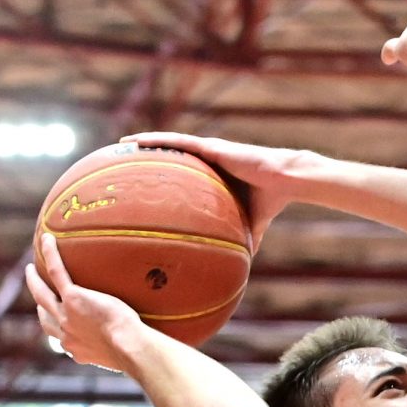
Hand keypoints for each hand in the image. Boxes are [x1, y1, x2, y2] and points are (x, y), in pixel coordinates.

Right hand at [25, 234, 145, 370]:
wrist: (129, 347)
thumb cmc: (135, 352)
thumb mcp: (123, 354)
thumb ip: (120, 346)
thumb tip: (138, 343)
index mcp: (77, 349)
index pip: (60, 338)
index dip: (56, 327)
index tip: (58, 320)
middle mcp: (66, 335)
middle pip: (45, 317)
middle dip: (39, 305)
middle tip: (38, 291)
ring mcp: (66, 315)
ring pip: (42, 294)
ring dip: (35, 280)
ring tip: (32, 268)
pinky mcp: (73, 298)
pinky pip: (57, 272)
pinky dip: (51, 254)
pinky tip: (49, 239)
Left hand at [119, 132, 296, 249]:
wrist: (285, 181)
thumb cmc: (271, 201)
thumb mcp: (252, 226)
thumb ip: (243, 240)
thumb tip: (240, 266)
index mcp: (214, 176)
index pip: (183, 174)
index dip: (163, 176)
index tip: (143, 184)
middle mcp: (207, 160)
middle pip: (171, 156)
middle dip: (147, 158)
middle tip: (122, 163)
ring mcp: (207, 150)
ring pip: (169, 144)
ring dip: (145, 143)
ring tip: (121, 144)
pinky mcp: (210, 147)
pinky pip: (177, 142)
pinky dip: (157, 140)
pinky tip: (137, 140)